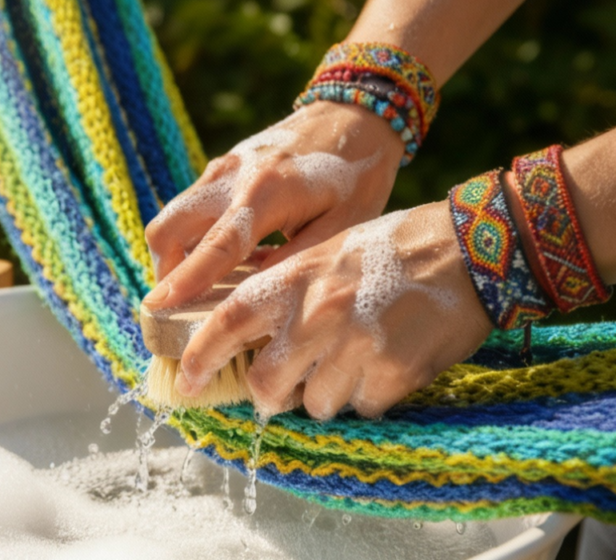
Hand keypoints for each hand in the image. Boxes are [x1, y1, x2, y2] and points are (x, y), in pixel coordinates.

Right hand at [143, 101, 404, 310]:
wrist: (352, 112)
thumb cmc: (357, 173)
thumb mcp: (345, 223)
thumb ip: (300, 258)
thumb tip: (256, 296)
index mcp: (268, 192)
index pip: (217, 245)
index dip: (187, 278)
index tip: (158, 308)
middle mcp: (231, 177)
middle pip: (168, 229)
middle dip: (166, 271)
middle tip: (182, 307)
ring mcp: (220, 169)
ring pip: (171, 219)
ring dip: (176, 256)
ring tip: (206, 287)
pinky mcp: (219, 168)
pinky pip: (188, 209)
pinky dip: (192, 239)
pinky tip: (228, 259)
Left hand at [177, 201, 493, 418]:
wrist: (470, 250)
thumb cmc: (391, 251)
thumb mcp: (325, 254)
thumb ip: (285, 293)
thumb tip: (247, 338)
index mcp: (293, 278)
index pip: (227, 322)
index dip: (200, 356)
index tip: (187, 383)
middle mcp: (317, 313)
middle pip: (266, 385)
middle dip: (272, 394)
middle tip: (288, 385)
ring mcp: (355, 345)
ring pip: (315, 403)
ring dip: (327, 393)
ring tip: (355, 358)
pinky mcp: (393, 372)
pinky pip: (362, 407)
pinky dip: (368, 395)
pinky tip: (387, 363)